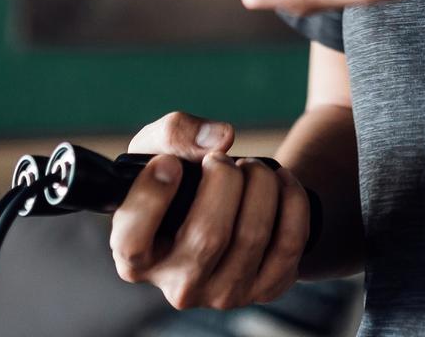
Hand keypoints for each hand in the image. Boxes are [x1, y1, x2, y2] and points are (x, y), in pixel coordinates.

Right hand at [108, 111, 312, 310]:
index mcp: (138, 258)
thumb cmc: (180, 178)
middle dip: (224, 178)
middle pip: (209, 236)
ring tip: (249, 168)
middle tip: (221, 160)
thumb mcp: (158, 148)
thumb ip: (174, 132)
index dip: (151, 198)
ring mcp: (224, 293)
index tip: (170, 163)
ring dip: (259, 181)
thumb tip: (220, 139)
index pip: (132, 244)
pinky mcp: (266, 287)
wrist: (225, 205)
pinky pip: (291, 241)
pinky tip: (278, 180)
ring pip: (253, 235)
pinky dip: (292, 197)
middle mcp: (178, 286)